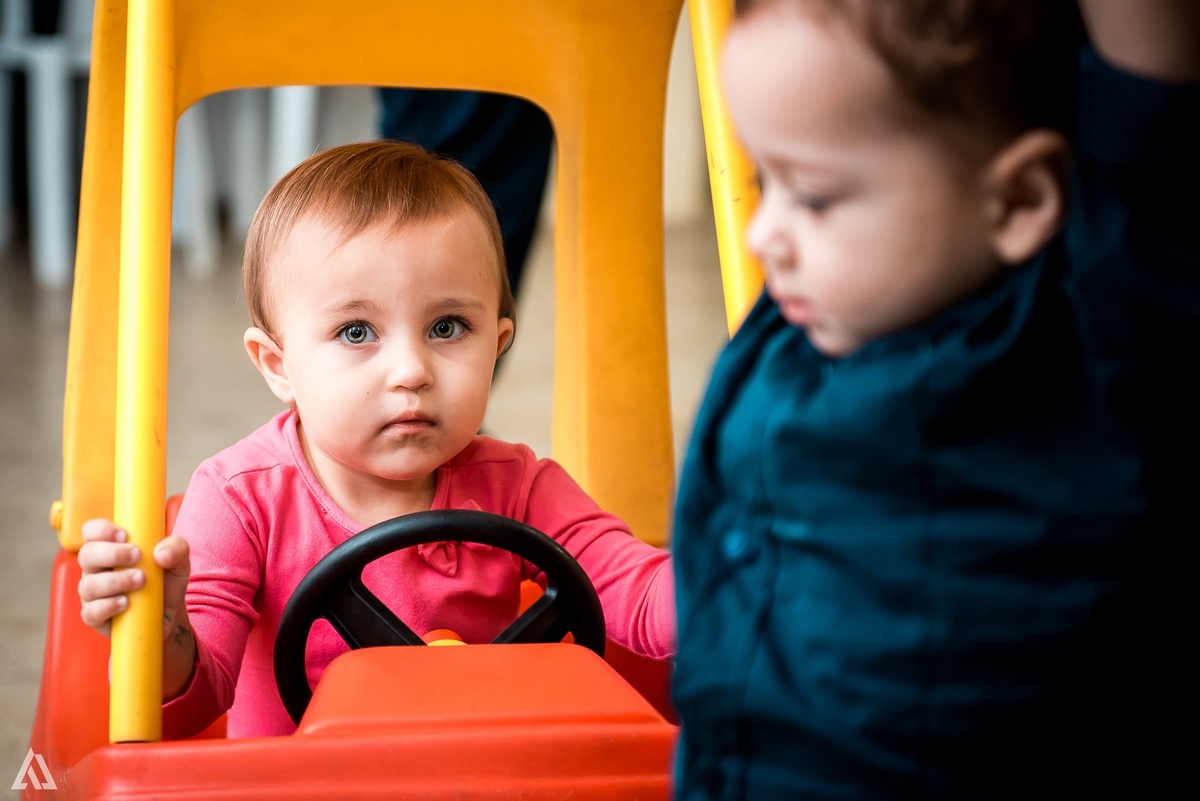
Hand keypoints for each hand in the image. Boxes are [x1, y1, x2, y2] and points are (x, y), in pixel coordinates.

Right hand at [77, 519, 190, 639]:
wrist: (169, 616)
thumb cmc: (166, 582)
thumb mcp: (179, 562)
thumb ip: (176, 548)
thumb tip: (161, 553)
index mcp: (110, 548)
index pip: (92, 531)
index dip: (101, 529)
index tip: (124, 535)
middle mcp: (96, 569)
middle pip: (86, 554)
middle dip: (112, 553)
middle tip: (137, 556)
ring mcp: (93, 594)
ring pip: (88, 584)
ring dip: (115, 581)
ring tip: (141, 581)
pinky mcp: (95, 617)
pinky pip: (90, 611)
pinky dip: (108, 605)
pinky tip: (126, 603)